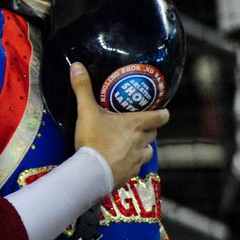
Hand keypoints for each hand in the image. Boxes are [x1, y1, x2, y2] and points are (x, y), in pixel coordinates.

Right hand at [69, 62, 168, 186]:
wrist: (90, 173)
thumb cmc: (92, 141)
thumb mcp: (86, 112)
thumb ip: (83, 89)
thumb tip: (77, 66)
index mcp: (135, 124)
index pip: (160, 117)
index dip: (162, 114)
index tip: (161, 112)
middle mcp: (140, 141)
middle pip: (153, 133)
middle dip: (149, 129)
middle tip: (139, 125)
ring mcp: (137, 159)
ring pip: (148, 150)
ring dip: (143, 146)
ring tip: (132, 144)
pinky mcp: (131, 173)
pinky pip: (137, 165)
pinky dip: (133, 162)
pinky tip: (122, 161)